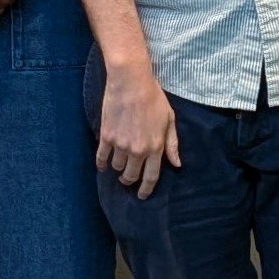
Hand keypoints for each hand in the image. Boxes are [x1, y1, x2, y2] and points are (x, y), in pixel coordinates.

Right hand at [97, 61, 181, 197]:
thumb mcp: (169, 120)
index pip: (151, 176)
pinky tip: (102, 166)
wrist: (130, 82)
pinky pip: (102, 157)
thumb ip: (172, 144)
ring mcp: (121, 144)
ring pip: (117, 167)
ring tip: (118, 165)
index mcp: (155, 147)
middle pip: (131, 175)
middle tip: (127, 180)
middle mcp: (138, 150)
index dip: (146, 189)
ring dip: (118, 169)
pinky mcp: (106, 136)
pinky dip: (101, 164)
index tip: (142, 195)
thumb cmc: (153, 98)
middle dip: (129, 180)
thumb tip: (176, 164)